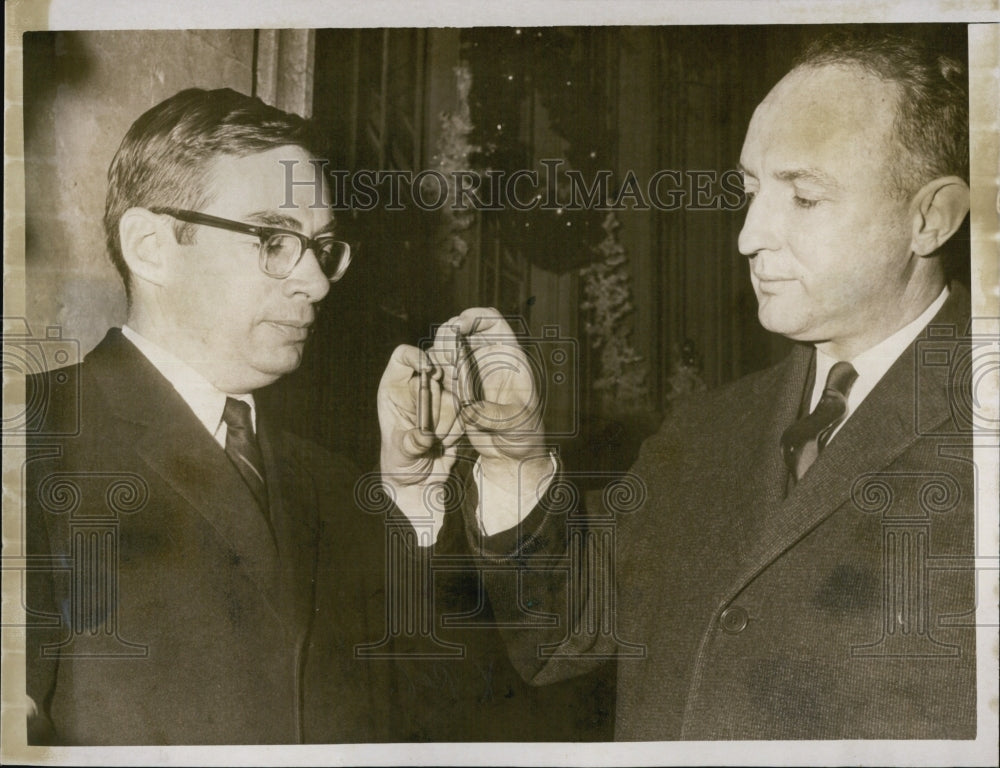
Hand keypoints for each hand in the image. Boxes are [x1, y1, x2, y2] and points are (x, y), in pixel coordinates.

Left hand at [377, 344, 463, 536]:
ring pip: (454, 395)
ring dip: (447, 422)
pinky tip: (445, 442)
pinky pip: (466, 411)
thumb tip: (422, 436)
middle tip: (428, 433)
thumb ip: (410, 444)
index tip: (430, 371)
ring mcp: (439, 397)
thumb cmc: (401, 465)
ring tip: (434, 440)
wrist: (422, 480)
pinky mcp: (457, 410)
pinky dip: (457, 429)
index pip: (403, 356)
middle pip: (435, 376)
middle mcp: (416, 388)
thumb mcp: (400, 456)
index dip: (417, 356)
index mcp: (394, 388)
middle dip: (435, 406)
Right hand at [430, 308, 552, 504]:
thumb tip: (470, 408)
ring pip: (446, 347)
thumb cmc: (523, 435)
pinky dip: (434, 374)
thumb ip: (496, 415)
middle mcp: (487, 358)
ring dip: (439, 358)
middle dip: (449, 336)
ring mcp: (470, 371)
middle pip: (462, 328)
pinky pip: (438, 369)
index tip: (458, 327)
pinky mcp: (455, 386)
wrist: (509, 453)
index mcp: (509, 356)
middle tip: (446, 357)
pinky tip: (443, 390)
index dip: (473, 317)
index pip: (491, 321)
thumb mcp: (516, 425)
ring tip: (450, 382)